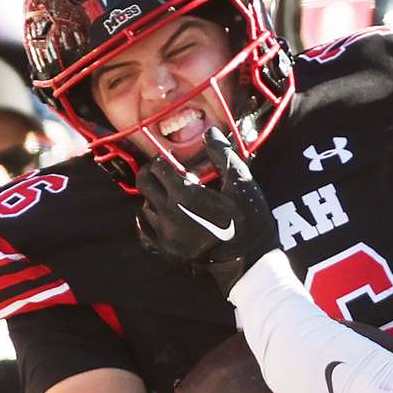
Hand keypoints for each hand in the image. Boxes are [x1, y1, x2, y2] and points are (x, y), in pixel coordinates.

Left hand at [136, 129, 280, 295]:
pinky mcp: (165, 250)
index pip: (159, 166)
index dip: (165, 160)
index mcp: (185, 195)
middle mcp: (168, 214)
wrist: (248, 261)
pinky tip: (163, 216)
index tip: (174, 162)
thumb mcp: (241, 184)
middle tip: (167, 175)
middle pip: (144, 183)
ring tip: (173, 198)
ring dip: (155, 197)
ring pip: (145, 205)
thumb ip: (223, 156)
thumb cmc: (247, 221)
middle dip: (153, 174)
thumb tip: (210, 132)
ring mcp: (165, 235)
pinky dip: (150, 219)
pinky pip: (144, 229)